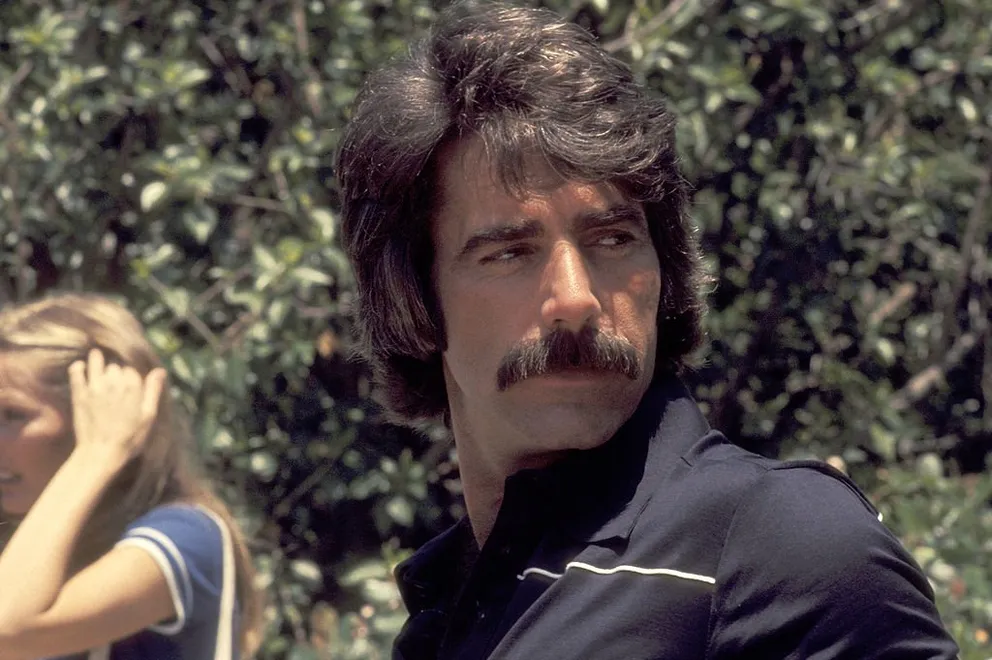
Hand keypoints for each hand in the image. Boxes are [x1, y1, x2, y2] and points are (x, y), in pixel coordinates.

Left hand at [68, 349, 166, 463]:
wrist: (101, 453)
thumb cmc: (130, 438)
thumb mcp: (148, 416)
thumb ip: (153, 391)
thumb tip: (160, 370)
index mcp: (133, 386)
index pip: (132, 369)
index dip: (132, 376)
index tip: (131, 385)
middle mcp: (113, 382)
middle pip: (115, 366)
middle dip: (116, 371)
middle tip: (116, 381)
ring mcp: (94, 386)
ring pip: (96, 363)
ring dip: (98, 360)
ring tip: (97, 357)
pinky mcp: (79, 393)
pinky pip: (76, 372)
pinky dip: (79, 367)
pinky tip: (81, 366)